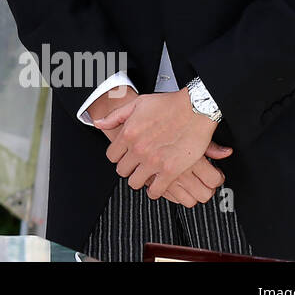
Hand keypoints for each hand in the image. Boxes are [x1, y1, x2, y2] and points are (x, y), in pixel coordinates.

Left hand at [96, 91, 229, 201]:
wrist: (195, 109)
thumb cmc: (169, 105)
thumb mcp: (137, 104)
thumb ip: (115, 116)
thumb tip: (99, 123)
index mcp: (128, 133)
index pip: (112, 155)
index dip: (118, 156)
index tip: (124, 156)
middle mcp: (138, 149)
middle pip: (122, 170)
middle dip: (128, 168)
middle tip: (136, 166)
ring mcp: (153, 161)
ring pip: (135, 183)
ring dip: (140, 180)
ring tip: (146, 176)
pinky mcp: (170, 171)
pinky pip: (155, 190)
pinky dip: (155, 191)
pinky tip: (157, 186)